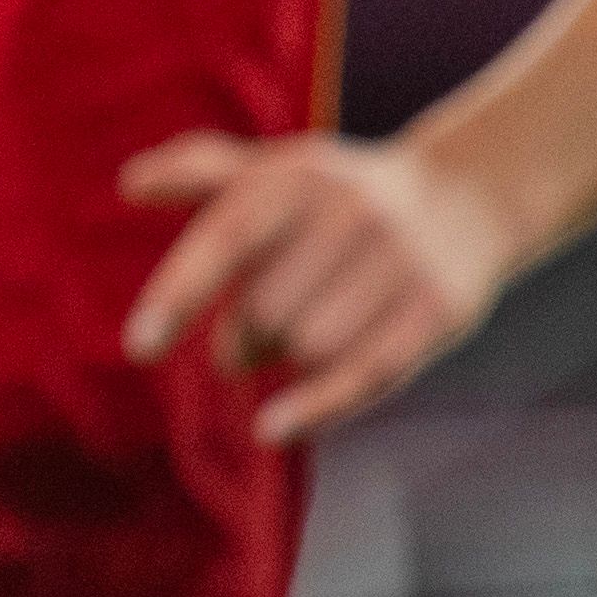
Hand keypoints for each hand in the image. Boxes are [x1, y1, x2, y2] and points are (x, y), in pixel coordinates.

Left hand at [118, 131, 512, 444]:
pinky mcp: (436, 310)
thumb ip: (200, 171)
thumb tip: (129, 183)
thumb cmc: (341, 191)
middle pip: (264, 312)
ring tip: (295, 338)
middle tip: (241, 340)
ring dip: (286, 359)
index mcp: (298, 178)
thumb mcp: (277, 167)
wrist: (467, 196)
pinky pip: (367, 373)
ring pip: (310, 347)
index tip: (137, 347)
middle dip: (240, 339)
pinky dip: (315, 406)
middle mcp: (349, 214)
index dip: (179, 293)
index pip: (227, 236)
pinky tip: (271, 429)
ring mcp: (398, 262)